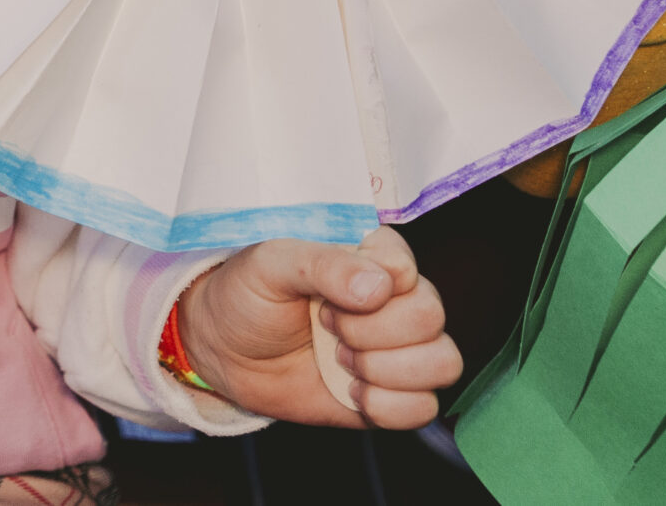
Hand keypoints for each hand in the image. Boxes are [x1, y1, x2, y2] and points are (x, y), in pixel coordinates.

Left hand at [176, 227, 458, 427]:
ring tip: (340, 359)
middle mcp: (394, 300)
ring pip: (443, 362)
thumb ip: (323, 264)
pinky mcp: (393, 394)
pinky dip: (388, 406)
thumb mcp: (270, 265)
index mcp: (369, 257)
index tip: (328, 295)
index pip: (408, 266)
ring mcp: (397, 349)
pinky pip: (425, 408)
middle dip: (372, 330)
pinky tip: (352, 393)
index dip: (374, 286)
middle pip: (431, 316)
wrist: (223, 353)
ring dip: (385, 369)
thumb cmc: (245, 296)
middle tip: (326, 326)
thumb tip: (379, 287)